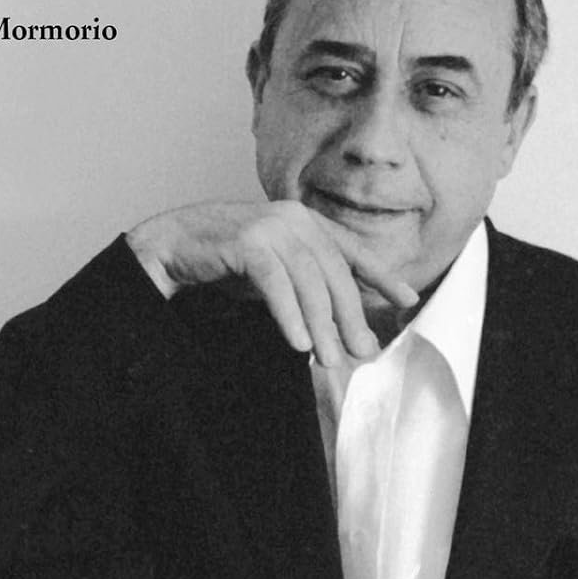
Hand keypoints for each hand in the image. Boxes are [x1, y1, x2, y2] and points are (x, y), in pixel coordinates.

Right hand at [125, 200, 417, 364]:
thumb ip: (308, 287)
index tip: (407, 299)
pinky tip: (298, 343)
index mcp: (306, 222)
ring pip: (310, 282)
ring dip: (321, 326)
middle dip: (350, 318)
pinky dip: (290, 316)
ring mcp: (271, 227)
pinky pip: (277, 284)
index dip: (382, 276)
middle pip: (335, 273)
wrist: (170, 247)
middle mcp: (294, 219)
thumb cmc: (222, 261)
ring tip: (328, 359)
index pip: (353, 251)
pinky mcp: (247, 241)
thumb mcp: (276, 273)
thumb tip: (344, 322)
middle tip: (361, 352)